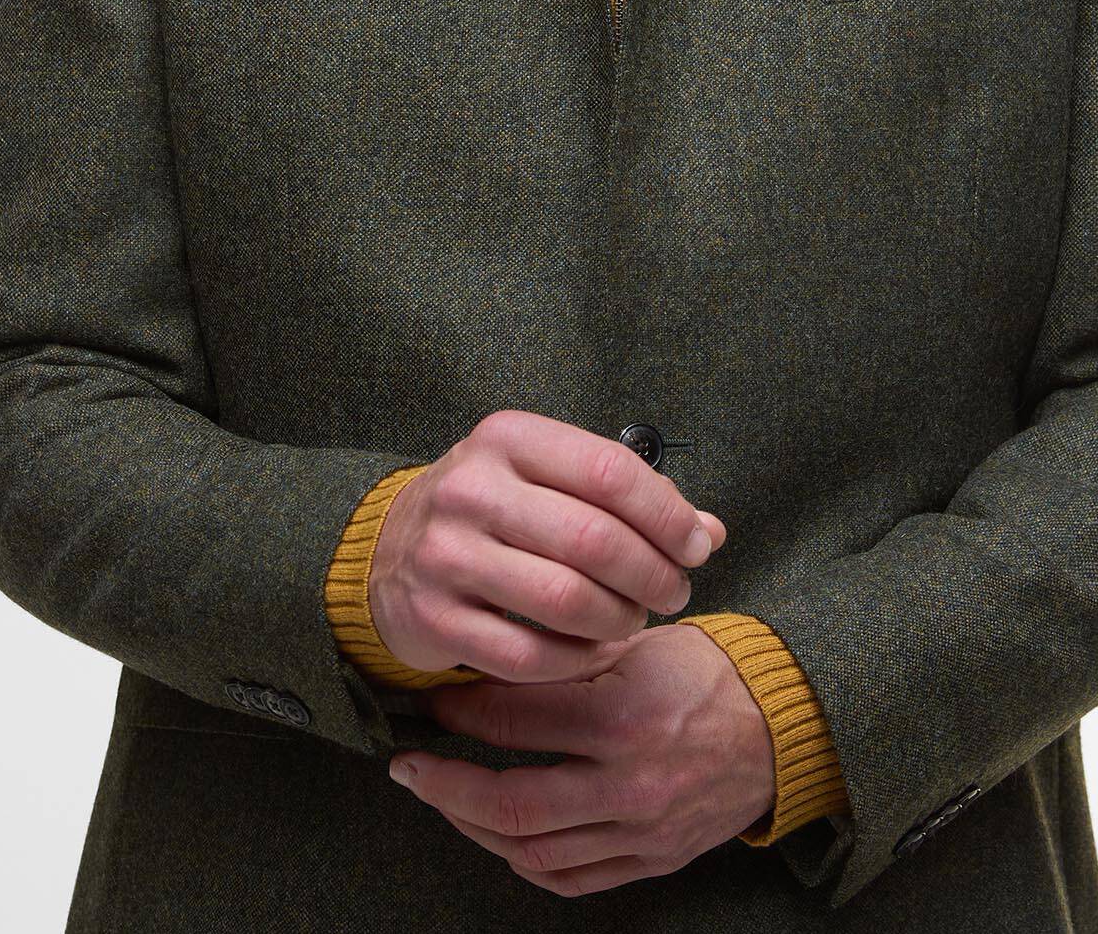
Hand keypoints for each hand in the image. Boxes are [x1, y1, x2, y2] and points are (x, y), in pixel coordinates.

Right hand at [370, 409, 726, 682]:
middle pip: (594, 540)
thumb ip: (628, 498)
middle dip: (652, 574)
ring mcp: (446, 555)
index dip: (668, 514)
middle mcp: (471, 489)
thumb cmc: (494, 509)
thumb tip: (709, 532)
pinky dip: (577, 660)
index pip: (610, 471)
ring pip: (565, 601)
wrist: (388, 550)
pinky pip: (529, 655)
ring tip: (633, 620)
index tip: (697, 546)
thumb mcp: (549, 478)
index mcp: (508, 438)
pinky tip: (594, 651)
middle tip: (674, 592)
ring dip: (619, 620)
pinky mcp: (434, 620)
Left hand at [389, 622, 775, 895]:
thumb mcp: (638, 644)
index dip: (462, 708)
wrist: (780, 727)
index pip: (516, 719)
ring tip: (440, 797)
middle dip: (444, 784)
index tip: (431, 699)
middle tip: (405, 764)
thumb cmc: (703, 672)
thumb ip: (568, 656)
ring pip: (532, 849)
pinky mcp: (651, 861)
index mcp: (623, 715)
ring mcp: (640, 831)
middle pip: (511, 802)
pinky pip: (570, 879)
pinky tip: (495, 835)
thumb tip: (486, 655)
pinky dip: (524, 861)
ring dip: (473, 825)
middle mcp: (629, 782)